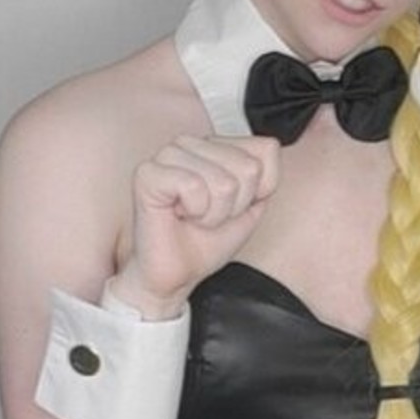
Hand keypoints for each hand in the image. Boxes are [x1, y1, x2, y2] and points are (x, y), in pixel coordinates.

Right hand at [111, 134, 281, 313]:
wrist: (176, 275)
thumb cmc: (206, 242)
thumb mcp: (252, 208)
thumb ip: (265, 176)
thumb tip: (270, 147)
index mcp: (215, 146)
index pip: (267, 150)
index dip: (258, 190)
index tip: (232, 207)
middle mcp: (192, 143)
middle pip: (249, 168)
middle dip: (235, 206)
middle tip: (208, 216)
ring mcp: (168, 154)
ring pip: (224, 181)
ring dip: (214, 213)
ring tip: (193, 217)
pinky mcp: (148, 173)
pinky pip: (193, 186)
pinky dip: (194, 212)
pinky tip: (179, 215)